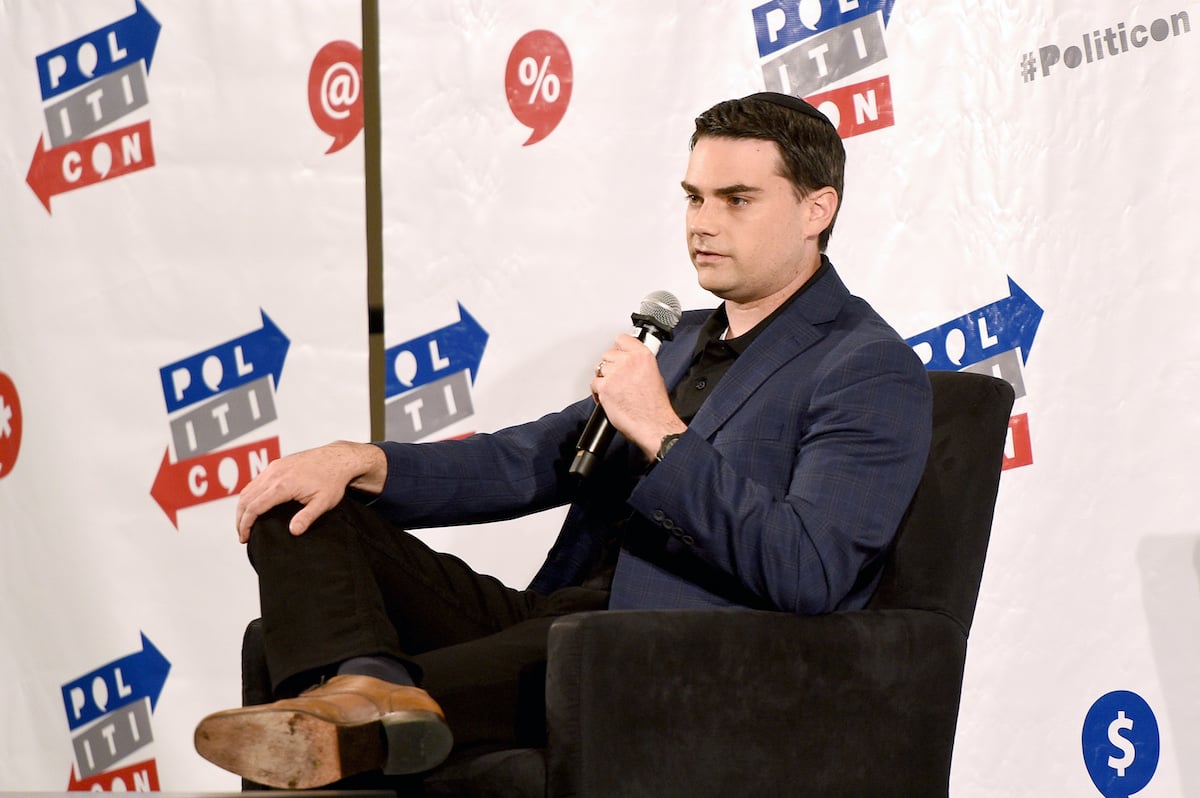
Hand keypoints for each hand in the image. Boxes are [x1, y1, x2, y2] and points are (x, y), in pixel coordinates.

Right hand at [234, 440, 386, 542]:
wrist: (338, 458)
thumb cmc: (332, 480)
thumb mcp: (324, 502)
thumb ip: (307, 517)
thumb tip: (293, 531)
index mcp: (283, 485)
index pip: (254, 507)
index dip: (245, 524)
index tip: (245, 537)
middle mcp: (274, 474)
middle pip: (246, 498)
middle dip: (240, 518)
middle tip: (243, 535)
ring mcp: (274, 468)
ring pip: (249, 488)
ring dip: (243, 507)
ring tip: (245, 523)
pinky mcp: (277, 465)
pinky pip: (256, 481)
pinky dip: (250, 495)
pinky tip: (254, 505)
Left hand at [591, 333, 686, 459]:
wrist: (652, 424)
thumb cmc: (655, 406)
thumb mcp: (654, 375)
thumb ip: (639, 364)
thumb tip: (629, 362)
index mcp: (643, 356)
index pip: (621, 339)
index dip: (618, 348)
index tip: (618, 353)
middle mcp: (628, 362)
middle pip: (608, 354)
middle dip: (610, 366)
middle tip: (616, 378)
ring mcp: (615, 374)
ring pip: (599, 369)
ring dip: (604, 378)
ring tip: (613, 390)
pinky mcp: (605, 387)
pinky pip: (594, 384)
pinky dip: (598, 392)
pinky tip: (607, 398)